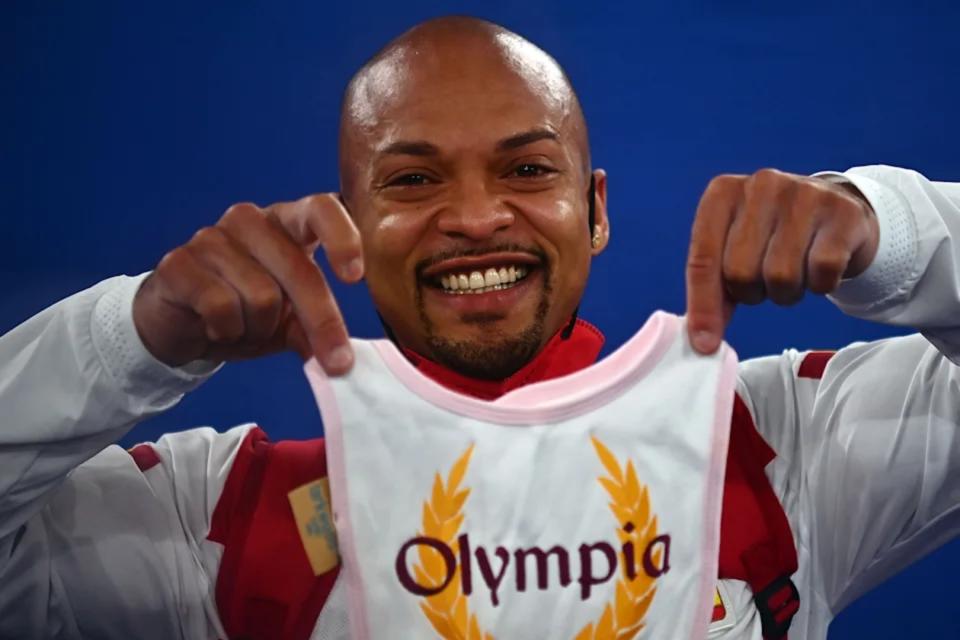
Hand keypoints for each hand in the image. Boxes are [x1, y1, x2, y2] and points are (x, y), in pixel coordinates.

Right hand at [133, 194, 362, 373]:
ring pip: (262, 297)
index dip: (342, 239)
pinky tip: (216, 327)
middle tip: (337, 364)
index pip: (321, 209)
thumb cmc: (244, 314)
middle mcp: (252, 220)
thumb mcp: (290, 323)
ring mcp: (212, 237)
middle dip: (320, 322)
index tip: (355, 277)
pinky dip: (227, 331)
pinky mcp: (178, 263)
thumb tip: (345, 359)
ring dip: (259, 328)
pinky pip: (221, 307)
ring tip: (244, 328)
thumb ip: (318, 329)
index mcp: (287, 223)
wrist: (180, 326)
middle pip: (299, 270)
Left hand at [685, 169, 878, 353]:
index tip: (706, 343)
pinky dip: (820, 284)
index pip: (702, 259)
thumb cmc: (775, 237)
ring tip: (794, 272)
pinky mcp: (843, 213)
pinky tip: (821, 268)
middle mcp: (761, 185)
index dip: (703, 306)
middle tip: (765, 281)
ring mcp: (804, 194)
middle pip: (740, 272)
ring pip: (781, 275)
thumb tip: (702, 339)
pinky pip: (822, 272)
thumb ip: (714, 290)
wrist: (837, 210)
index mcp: (723, 193)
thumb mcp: (735, 251)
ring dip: (786, 291)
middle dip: (752, 292)